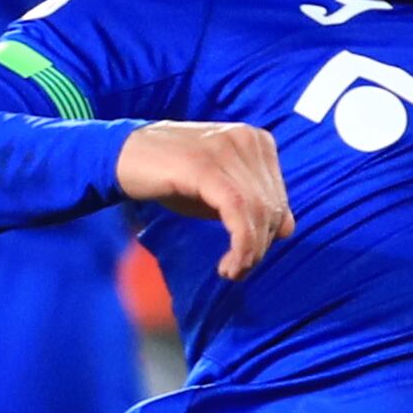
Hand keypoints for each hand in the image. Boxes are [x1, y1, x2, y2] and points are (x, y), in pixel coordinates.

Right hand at [117, 120, 294, 279]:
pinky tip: (227, 266)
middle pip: (272, 206)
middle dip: (259, 246)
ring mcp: (227, 149)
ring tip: (232, 272)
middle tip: (237, 270)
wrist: (124, 155)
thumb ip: (253, 204)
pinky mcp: (206, 165)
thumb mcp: (219, 189)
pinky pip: (237, 211)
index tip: (247, 258)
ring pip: (258, 211)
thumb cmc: (171, 174)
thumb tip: (288, 229)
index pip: (279, 197)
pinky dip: (239, 244)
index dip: (268, 235)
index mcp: (257, 141)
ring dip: (249, 252)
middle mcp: (248, 140)